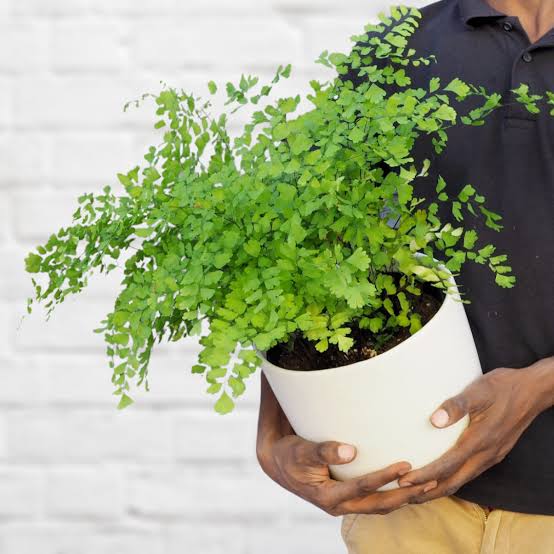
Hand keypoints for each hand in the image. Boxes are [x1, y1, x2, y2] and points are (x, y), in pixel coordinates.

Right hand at [257, 373, 436, 515]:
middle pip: (380, 505)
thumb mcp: (302, 451)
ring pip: (381, 506)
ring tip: (428, 485)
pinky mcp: (348, 498)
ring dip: (404, 497)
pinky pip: (375, 500)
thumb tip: (351, 451)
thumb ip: (325, 451)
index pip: (364, 488)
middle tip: (430, 482)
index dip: (386, 477)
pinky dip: (392, 494)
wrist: (279, 463)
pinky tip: (407, 484)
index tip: (407, 464)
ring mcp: (345, 504)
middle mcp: (340, 506)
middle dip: (406, 495)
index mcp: (329, 497)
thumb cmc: (290, 454)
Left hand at [398, 360, 553, 501]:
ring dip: (439, 488)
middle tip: (403, 494)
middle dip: (428, 491)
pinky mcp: (494, 452)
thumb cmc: (503, 387)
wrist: (532, 390)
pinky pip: (470, 472)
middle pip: (454, 482)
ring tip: (417, 491)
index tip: (405, 480)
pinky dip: (452, 479)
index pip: (448, 466)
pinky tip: (441, 475)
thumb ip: (456, 405)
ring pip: (463, 479)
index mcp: (480, 441)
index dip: (425, 476)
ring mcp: (491, 455)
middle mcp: (486, 454)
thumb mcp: (478, 391)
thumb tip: (434, 421)